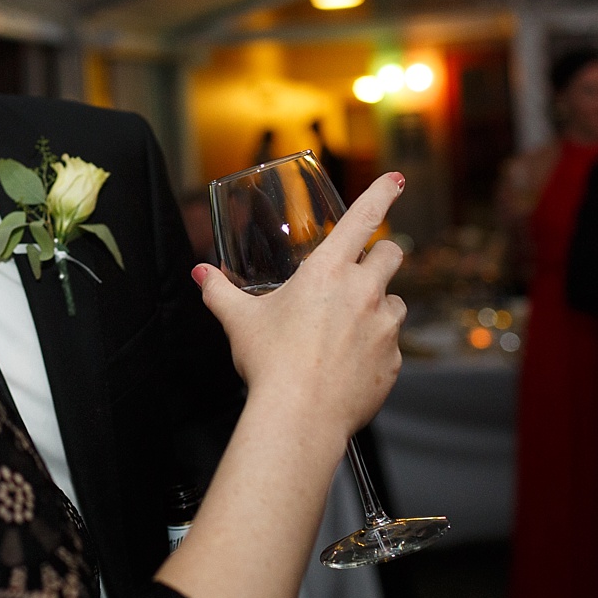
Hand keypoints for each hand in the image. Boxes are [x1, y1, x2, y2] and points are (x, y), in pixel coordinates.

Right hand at [193, 172, 407, 435]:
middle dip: (381, 257)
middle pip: (392, 254)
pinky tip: (349, 365)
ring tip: (348, 330)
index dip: (382, 193)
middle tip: (361, 275)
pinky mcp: (395, 361)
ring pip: (396, 303)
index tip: (397, 179)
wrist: (299, 417)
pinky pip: (393, 346)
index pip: (364, 218)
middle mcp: (364, 292)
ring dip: (379, 308)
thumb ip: (220, 292)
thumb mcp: (239, 321)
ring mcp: (384, 327)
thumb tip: (201, 275)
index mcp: (328, 271)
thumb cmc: (270, 363)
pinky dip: (376, 349)